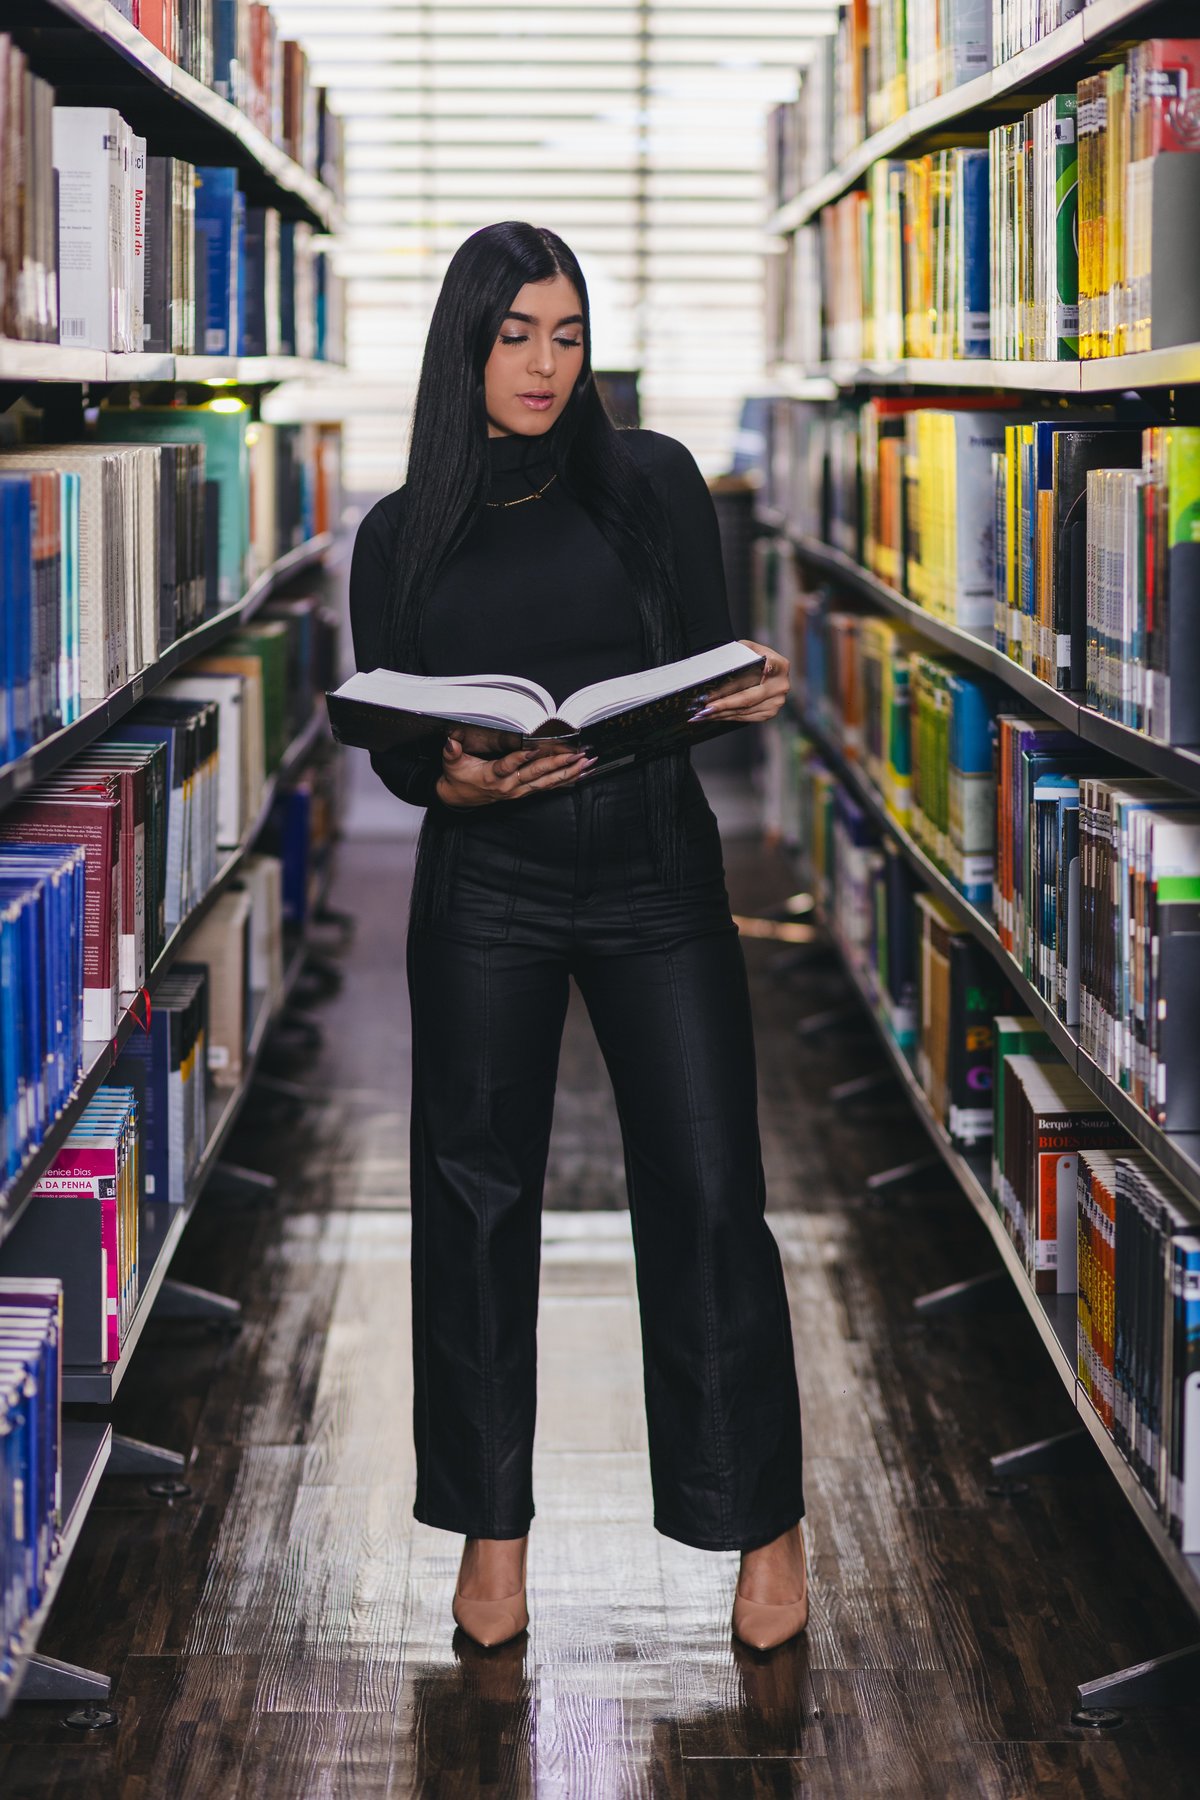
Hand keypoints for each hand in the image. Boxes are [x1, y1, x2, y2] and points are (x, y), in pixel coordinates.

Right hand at [436, 736, 595, 807]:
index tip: (534, 749)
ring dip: (568, 773)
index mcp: (491, 776)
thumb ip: (452, 752)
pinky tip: (580, 775)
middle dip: (558, 764)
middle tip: (576, 756)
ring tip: (586, 764)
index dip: (520, 758)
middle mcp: (508, 786)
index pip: (507, 766)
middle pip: (535, 774)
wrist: (458, 799)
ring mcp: (518, 791)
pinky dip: (564, 781)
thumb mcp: (451, 764)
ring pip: (546, 782)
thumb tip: (451, 741)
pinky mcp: (523, 793)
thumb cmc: (457, 778)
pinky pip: (547, 788)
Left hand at [692, 639, 789, 725]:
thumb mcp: (748, 649)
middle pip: (748, 697)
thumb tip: (721, 664)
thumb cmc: (753, 658)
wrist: (763, 670)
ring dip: (721, 713)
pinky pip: (744, 717)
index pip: (767, 668)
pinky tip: (713, 715)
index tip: (759, 673)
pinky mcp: (769, 713)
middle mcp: (781, 685)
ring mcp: (776, 701)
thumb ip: (741, 652)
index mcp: (780, 665)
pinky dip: (727, 716)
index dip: (764, 671)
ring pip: (744, 710)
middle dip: (725, 703)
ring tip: (703, 713)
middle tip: (706, 706)